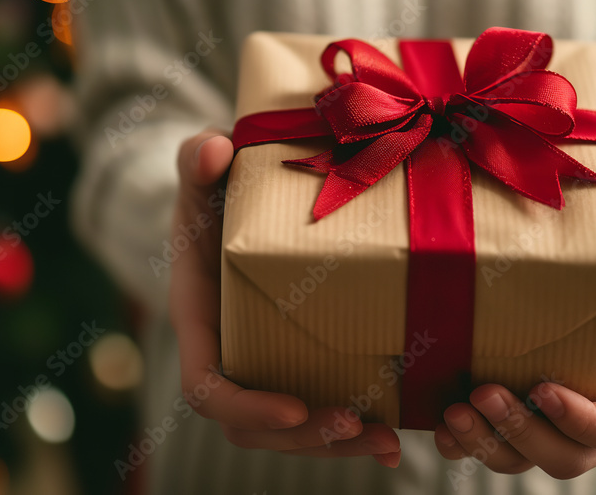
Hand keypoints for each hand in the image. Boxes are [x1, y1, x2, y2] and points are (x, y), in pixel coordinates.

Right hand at [169, 130, 401, 466]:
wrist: (231, 205)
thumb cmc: (212, 191)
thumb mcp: (200, 172)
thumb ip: (196, 160)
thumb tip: (211, 151)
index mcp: (200, 320)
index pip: (206, 387)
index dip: (245, 408)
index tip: (293, 407)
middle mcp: (229, 353)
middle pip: (254, 427)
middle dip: (306, 437)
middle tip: (358, 425)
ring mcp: (264, 363)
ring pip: (290, 431)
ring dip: (338, 445)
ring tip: (391, 443)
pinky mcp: (298, 361)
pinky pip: (319, 408)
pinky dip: (355, 430)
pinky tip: (399, 433)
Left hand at [433, 179, 595, 478]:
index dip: (588, 423)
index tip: (544, 389)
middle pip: (575, 454)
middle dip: (525, 435)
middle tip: (482, 392)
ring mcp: (571, 407)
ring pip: (534, 457)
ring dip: (490, 444)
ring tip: (454, 412)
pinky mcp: (534, 401)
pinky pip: (503, 444)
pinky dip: (470, 445)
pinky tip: (441, 426)